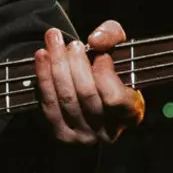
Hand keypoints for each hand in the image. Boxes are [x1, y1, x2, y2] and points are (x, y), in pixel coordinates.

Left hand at [33, 21, 143, 143]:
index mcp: (130, 114)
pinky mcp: (61, 134)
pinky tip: (42, 55)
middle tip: (72, 43)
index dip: (104, 74)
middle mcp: (107, 131)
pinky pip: (49, 104)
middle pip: (86, 95)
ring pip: (66, 98)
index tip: (100, 54)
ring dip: (56, 65)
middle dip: (75, 64)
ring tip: (53, 41)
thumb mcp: (118, 48)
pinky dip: (43, 77)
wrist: (88, 101)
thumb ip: (113, 36)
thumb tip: (95, 41)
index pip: (114, 98)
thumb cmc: (107, 71)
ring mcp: (82, 136)